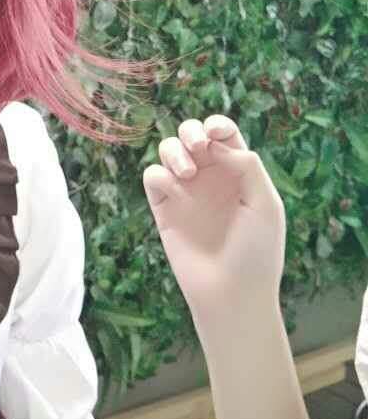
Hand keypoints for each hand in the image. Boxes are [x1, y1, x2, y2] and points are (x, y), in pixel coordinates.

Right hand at [142, 117, 285, 334]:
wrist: (230, 293)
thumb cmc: (257, 253)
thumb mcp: (266, 205)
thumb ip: (247, 166)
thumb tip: (216, 144)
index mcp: (238, 173)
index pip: (223, 135)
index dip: (217, 125)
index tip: (216, 134)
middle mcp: (210, 177)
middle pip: (192, 134)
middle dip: (191, 130)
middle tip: (198, 146)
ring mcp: (185, 192)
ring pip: (168, 150)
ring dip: (174, 150)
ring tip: (188, 172)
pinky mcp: (164, 208)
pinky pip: (152, 176)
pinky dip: (160, 175)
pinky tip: (175, 190)